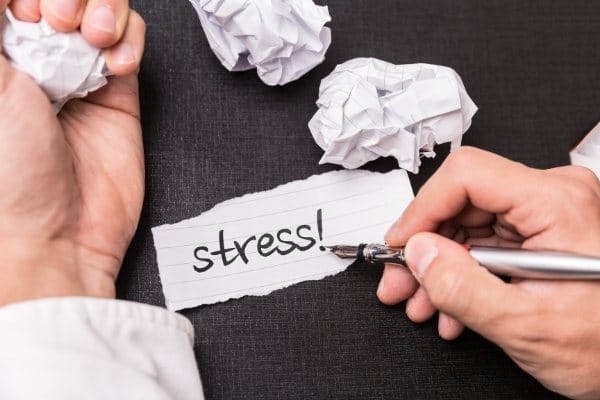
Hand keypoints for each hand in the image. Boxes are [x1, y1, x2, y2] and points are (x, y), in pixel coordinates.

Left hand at [0, 0, 144, 302]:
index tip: (25, 16)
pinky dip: (131, 41)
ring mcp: (79, 72)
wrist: (53, 233)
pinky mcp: (119, 93)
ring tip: (93, 39)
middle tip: (56, 23)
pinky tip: (117, 66)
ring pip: (103, 9)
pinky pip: (132, 40)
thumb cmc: (4, 172)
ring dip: (104, 11)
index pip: (15, 0)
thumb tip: (12, 4)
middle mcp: (35, 56)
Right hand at [379, 147, 599, 398]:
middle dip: (424, 248)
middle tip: (401, 281)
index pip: (466, 176)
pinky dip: (463, 274)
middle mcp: (554, 197)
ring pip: (468, 225)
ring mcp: (547, 215)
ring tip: (424, 303)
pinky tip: (452, 306)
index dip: (422, 209)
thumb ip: (463, 289)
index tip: (401, 244)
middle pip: (462, 202)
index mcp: (557, 203)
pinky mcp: (542, 234)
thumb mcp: (527, 325)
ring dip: (439, 267)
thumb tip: (419, 254)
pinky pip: (486, 242)